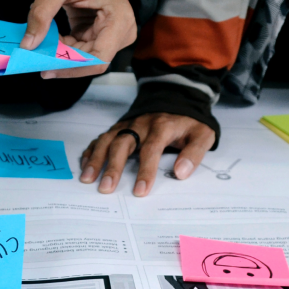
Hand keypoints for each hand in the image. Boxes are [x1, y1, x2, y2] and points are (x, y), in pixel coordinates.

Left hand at [21, 0, 135, 78]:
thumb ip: (41, 16)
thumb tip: (28, 44)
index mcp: (119, 21)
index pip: (97, 60)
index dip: (71, 68)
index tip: (46, 69)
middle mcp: (121, 31)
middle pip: (91, 61)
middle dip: (63, 62)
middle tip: (35, 60)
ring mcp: (112, 33)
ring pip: (84, 57)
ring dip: (62, 54)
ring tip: (40, 45)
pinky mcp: (100, 31)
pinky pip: (81, 48)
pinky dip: (63, 46)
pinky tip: (49, 38)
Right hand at [80, 113, 215, 195]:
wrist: (178, 97)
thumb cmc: (189, 122)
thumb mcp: (203, 134)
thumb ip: (194, 153)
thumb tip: (181, 173)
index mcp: (162, 126)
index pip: (151, 149)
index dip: (145, 171)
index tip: (140, 191)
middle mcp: (141, 124)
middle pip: (122, 144)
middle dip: (112, 167)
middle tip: (106, 188)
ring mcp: (127, 124)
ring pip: (107, 140)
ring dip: (96, 159)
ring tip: (87, 179)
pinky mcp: (119, 126)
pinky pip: (102, 137)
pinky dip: (91, 151)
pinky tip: (85, 166)